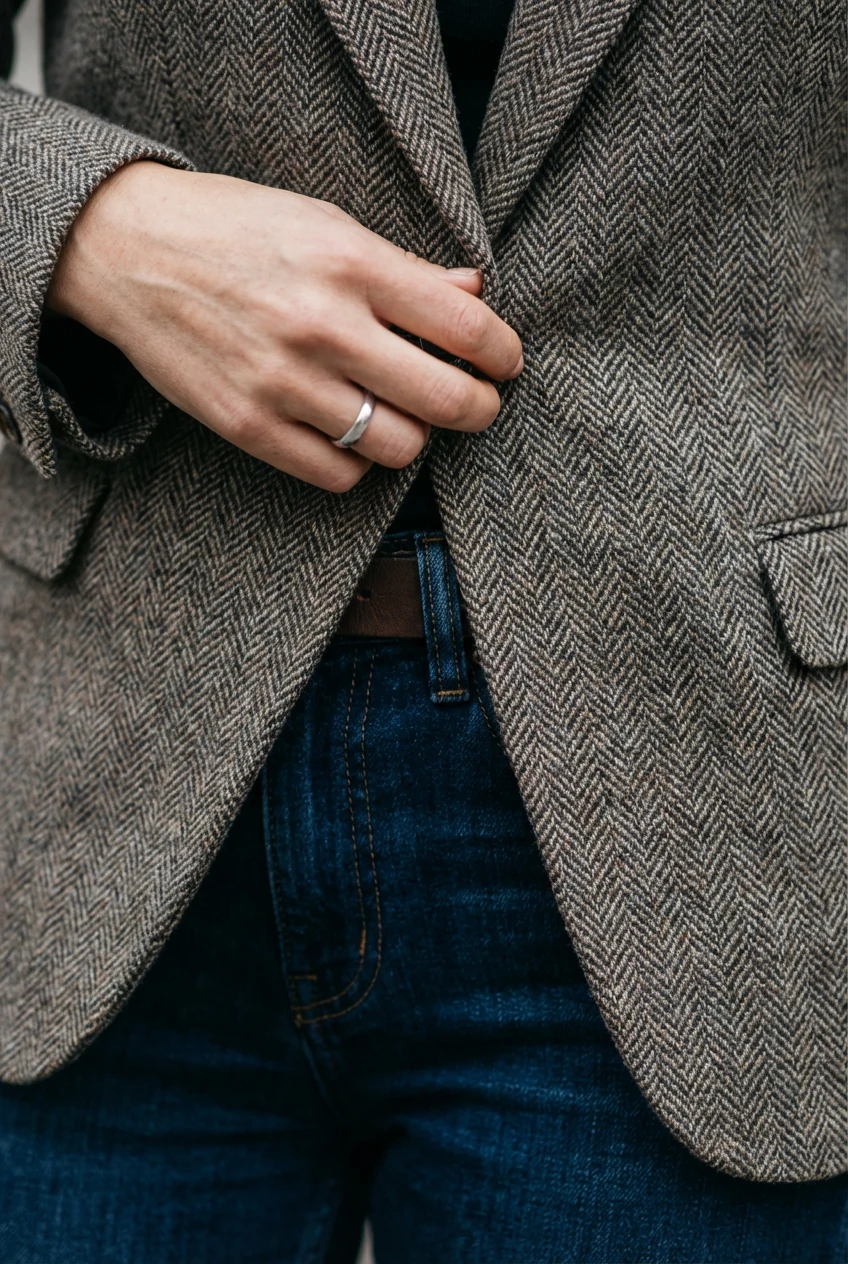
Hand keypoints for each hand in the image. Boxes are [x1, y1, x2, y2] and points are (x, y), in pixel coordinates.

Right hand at [47, 163, 522, 491]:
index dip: (504, 354)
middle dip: (480, 408)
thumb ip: (402, 267)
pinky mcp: (249, 426)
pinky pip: (340, 476)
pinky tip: (352, 434)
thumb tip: (474, 290)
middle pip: (447, 401)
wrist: (127, 250)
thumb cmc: (234, 228)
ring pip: (398, 447)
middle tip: (476, 402)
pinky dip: (360, 463)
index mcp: (350, 263)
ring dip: (415, 436)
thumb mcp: (323, 222)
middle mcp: (322, 326)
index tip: (505, 363)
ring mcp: (283, 382)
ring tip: (403, 413)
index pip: (467, 327)